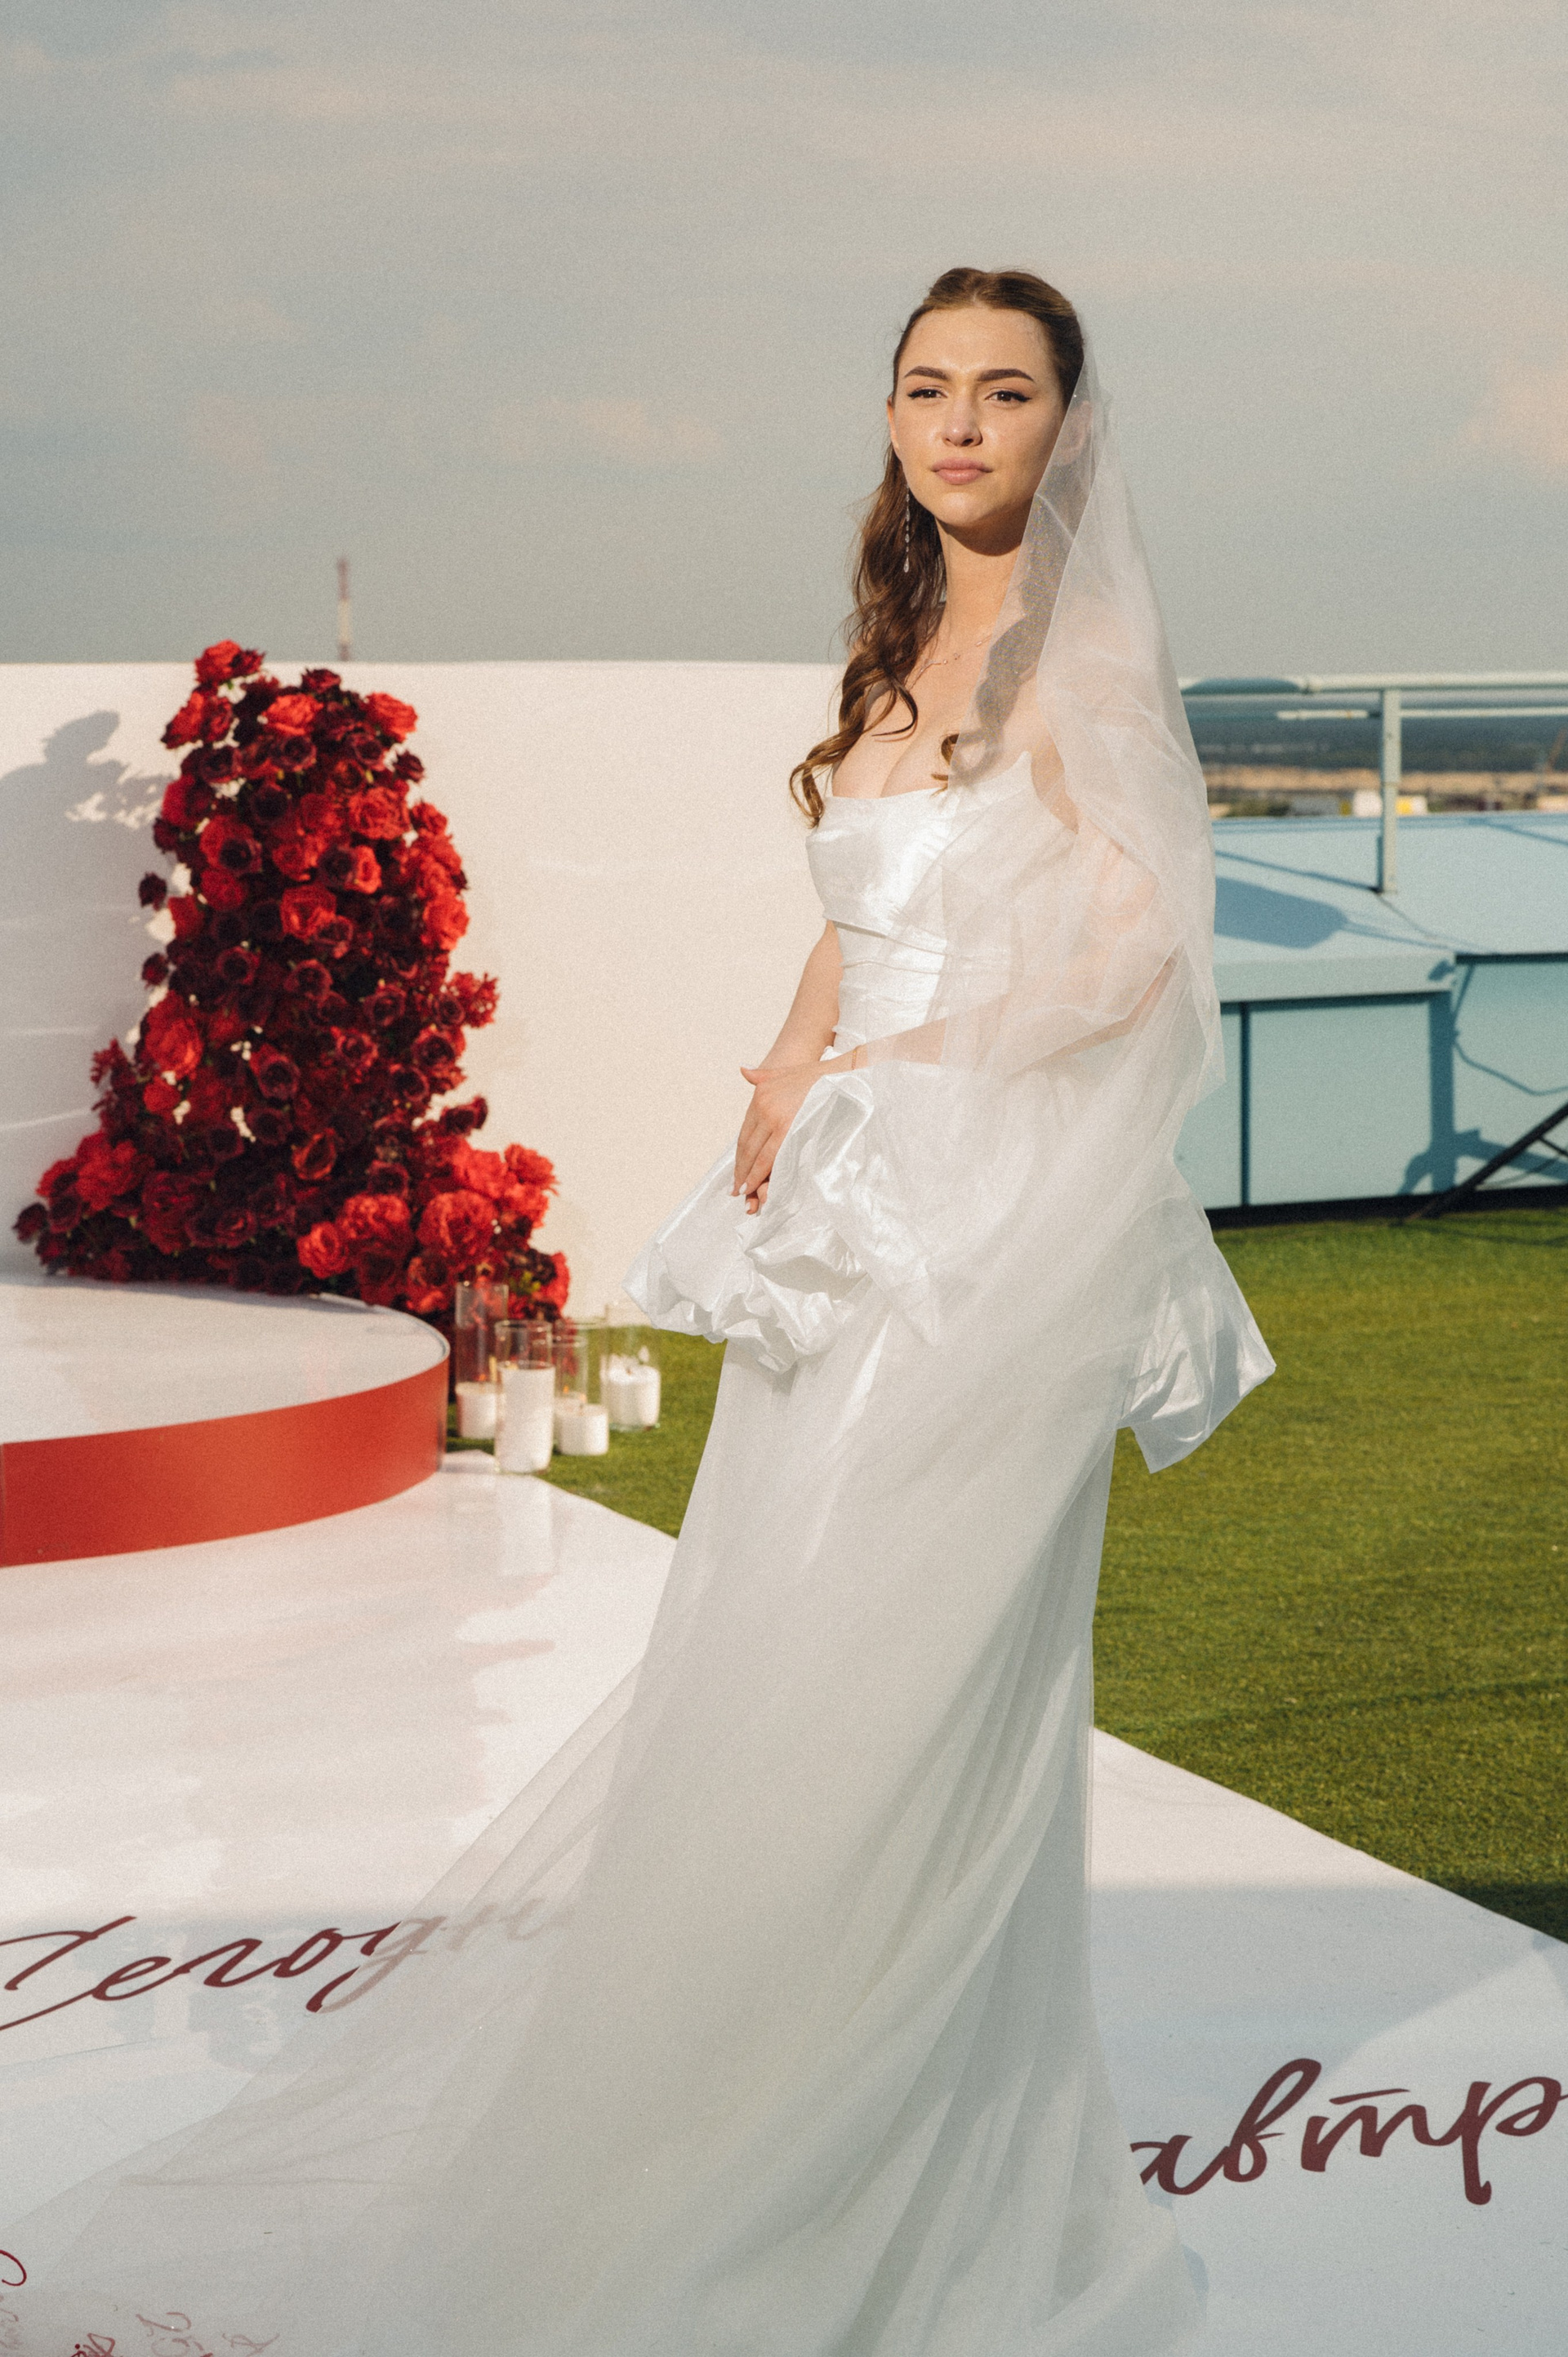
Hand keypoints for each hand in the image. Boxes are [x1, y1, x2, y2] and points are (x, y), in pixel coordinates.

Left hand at [733, 1062, 824, 1213]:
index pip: (744, 1133)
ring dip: (747, 1176)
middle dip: (740, 1170)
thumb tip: (742, 1070)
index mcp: (759, 1096)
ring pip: (755, 1154)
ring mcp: (774, 1118)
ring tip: (742, 1192)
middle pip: (747, 1146)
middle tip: (735, 1189)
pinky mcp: (788, 1129)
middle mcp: (763, 1107)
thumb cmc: (816, 1076)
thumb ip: (761, 1075)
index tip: (737, 1170)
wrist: (840, 1075)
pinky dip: (760, 1173)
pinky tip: (755, 1185)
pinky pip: (770, 1157)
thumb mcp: (783, 1072)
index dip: (740, 1155)